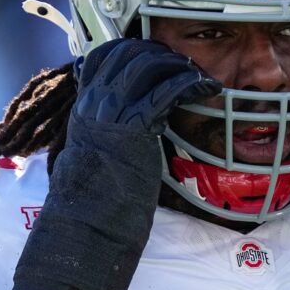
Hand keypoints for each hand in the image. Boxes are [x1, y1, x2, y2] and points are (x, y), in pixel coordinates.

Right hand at [0, 40, 219, 289]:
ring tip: (198, 75)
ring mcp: (112, 116)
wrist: (80, 240)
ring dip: (178, 64)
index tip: (157, 58)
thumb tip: (129, 142)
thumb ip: (106, 145)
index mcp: (81, 114)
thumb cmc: (90, 217)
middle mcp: (93, 108)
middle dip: (159, 52)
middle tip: (184, 64)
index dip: (130, 50)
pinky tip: (209, 89)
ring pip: (147, 64)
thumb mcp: (94, 168)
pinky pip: (168, 91)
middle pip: (126, 53)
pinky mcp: (135, 130)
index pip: (101, 59)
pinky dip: (192, 83)